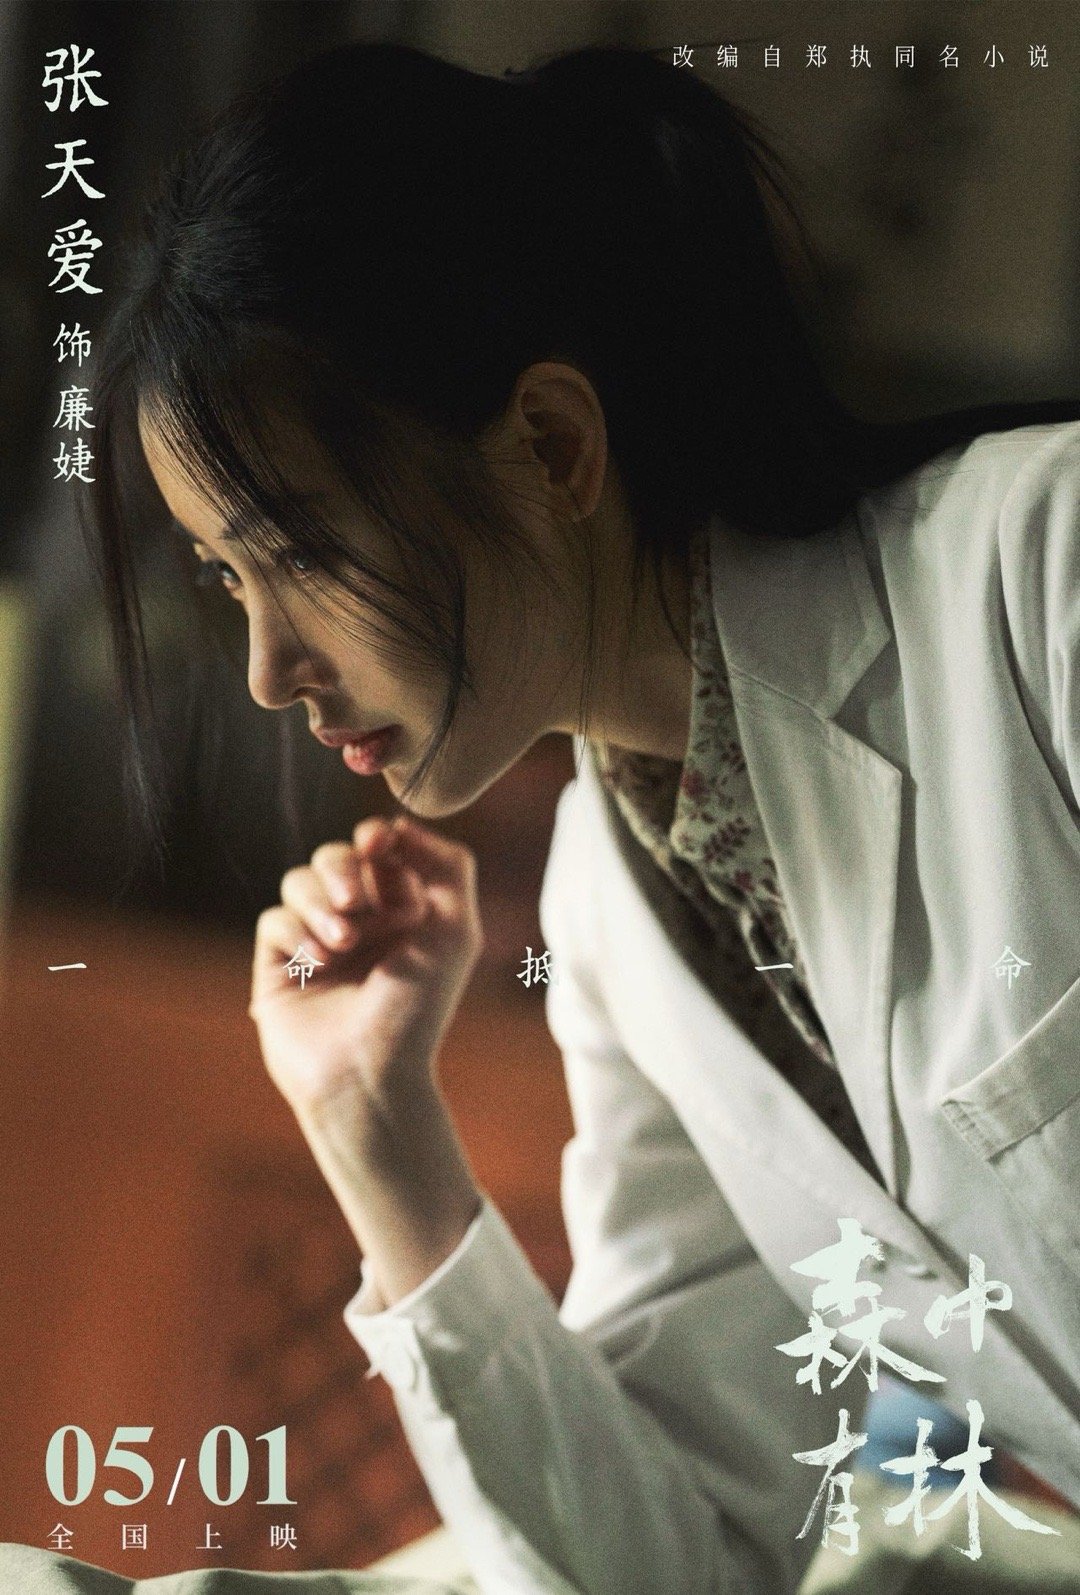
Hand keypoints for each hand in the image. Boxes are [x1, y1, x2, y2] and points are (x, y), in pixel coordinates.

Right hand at [249, 815, 484, 1127]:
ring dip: (320, 902)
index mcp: (403, 909)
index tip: (377, 843)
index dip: (376, 838)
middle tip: (357, 903)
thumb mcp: (456, 930)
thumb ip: (448, 864)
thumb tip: (402, 823)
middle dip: (343, 868)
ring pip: (300, 880)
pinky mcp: (280, 964)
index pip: (380, 848)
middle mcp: (360, 921)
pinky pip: (274, 919)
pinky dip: (296, 932)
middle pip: (336, 856)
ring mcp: (317, 940)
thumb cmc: (418, 1008)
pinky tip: (318, 963)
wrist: (369, 1073)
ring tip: (342, 943)